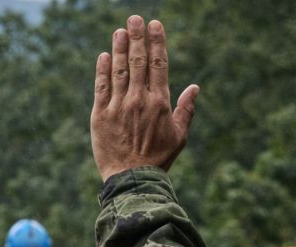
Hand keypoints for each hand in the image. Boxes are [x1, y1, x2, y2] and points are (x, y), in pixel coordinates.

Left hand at [90, 15, 199, 181]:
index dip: (156, 43)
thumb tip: (194, 87)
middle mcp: (139, 100)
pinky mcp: (100, 115)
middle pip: (138, 62)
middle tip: (134, 18)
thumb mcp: (179, 136)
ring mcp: (118, 107)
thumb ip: (186, 110)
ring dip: (120, 48)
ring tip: (120, 31)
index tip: (155, 25)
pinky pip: (102, 88)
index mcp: (160, 103)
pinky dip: (103, 71)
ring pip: (119, 71)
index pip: (158, 65)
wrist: (133, 180)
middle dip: (137, 37)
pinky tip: (105, 56)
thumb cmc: (159, 159)